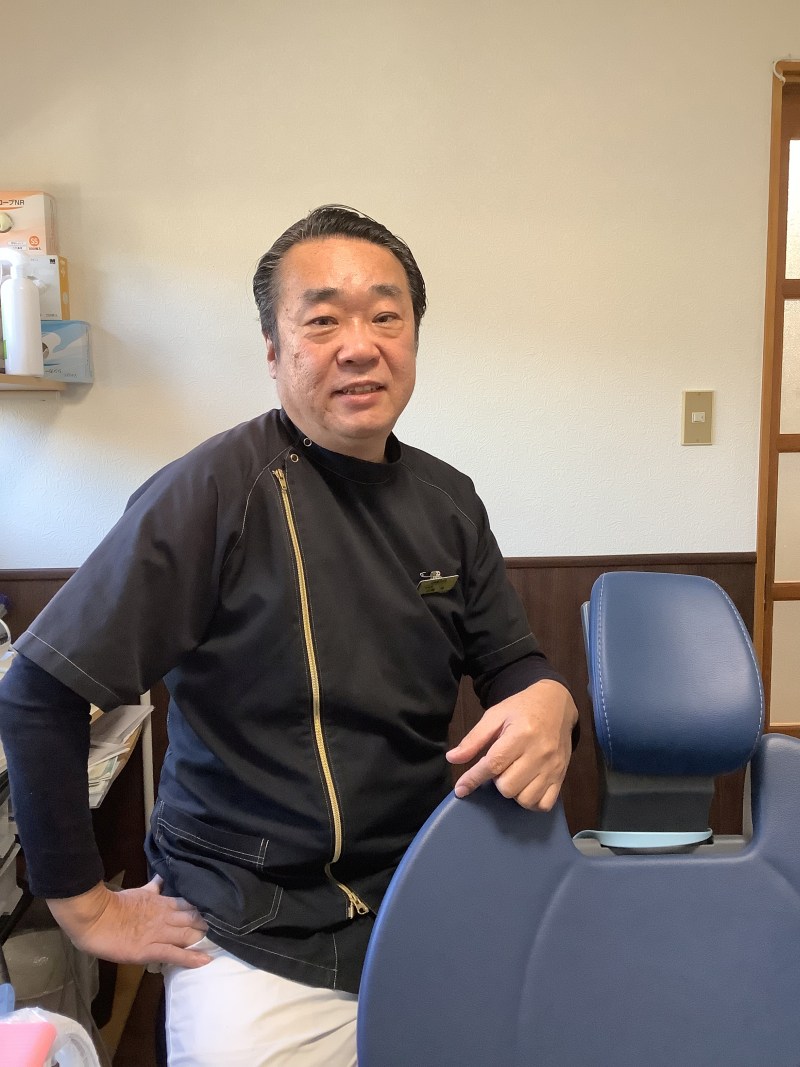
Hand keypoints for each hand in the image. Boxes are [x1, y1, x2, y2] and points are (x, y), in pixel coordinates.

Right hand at [47, 875, 210, 967]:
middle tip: (227, 928)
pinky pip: (174, 954)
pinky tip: (205, 961)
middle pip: (192, 918)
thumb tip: (162, 880)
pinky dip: (190, 958)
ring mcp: (158, 933)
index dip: (203, 908)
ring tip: (221, 943)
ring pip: (188, 934)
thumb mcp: (138, 892)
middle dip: (208, 923)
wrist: (94, 917)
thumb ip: (153, 888)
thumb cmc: (111, 906)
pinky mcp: (150, 949)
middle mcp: (164, 916)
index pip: (188, 904)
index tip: (219, 911)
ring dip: (203, 939)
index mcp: (161, 903)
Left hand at [446, 679, 577, 810]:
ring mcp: (553, 767)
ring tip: (512, 776)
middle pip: (508, 787)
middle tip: (499, 768)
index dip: (473, 779)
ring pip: (526, 799)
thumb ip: (473, 739)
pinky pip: (544, 804)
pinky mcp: (562, 776)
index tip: (461, 789)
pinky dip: (531, 802)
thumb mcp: (495, 715)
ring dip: (513, 793)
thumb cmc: (522, 708)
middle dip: (496, 782)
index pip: (493, 764)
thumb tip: (452, 758)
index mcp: (521, 735)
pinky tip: (525, 787)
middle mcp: (539, 753)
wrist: (556, 703)